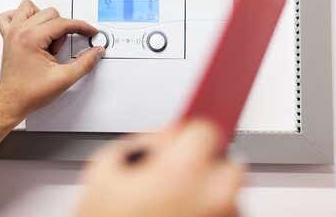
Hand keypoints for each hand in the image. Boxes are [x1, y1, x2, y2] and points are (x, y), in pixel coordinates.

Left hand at [0, 0, 104, 121]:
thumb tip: (96, 51)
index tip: (89, 32)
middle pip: (49, 13)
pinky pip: (9, 16)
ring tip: (48, 38)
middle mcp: (19, 32)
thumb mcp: (64, 79)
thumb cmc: (29, 93)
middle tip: (60, 50)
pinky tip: (31, 29)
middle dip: (61, 29)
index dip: (81, 27)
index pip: (62, 23)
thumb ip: (85, 63)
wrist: (11, 102)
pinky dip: (21, 18)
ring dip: (43, 19)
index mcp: (31, 38)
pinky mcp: (8, 38)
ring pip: (29, 8)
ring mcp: (11, 33)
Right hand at [76, 121, 244, 216]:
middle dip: (204, 163)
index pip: (207, 128)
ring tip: (172, 205)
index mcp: (183, 171)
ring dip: (207, 191)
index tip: (186, 136)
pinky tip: (179, 216)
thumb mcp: (106, 169)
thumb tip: (166, 134)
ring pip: (228, 192)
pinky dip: (209, 212)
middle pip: (227, 161)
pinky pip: (226, 214)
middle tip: (176, 175)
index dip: (189, 132)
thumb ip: (142, 141)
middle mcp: (214, 197)